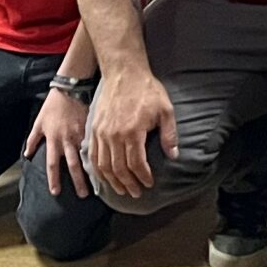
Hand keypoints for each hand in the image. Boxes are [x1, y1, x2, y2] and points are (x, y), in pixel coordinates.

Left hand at [25, 88, 93, 196]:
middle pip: (72, 165)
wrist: (70, 89)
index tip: (55, 192)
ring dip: (91, 171)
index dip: (54, 179)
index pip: (52, 164)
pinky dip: (99, 156)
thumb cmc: (53, 106)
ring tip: (97, 184)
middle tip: (82, 195)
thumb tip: (27, 155)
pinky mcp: (91, 129)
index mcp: (53, 140)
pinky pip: (94, 146)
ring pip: (86, 157)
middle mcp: (67, 141)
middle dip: (78, 181)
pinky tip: (105, 165)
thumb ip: (33, 140)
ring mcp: (81, 136)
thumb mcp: (39, 122)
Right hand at [84, 69, 175, 195]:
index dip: (143, 177)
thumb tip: (173, 155)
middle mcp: (114, 135)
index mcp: (132, 131)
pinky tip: (105, 176)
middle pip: (119, 169)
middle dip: (128, 184)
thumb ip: (169, 134)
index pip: (136, 164)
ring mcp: (101, 133)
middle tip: (136, 193)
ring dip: (112, 181)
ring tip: (121, 190)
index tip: (149, 184)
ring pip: (103, 165)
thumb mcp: (165, 110)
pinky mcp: (94, 129)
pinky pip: (93, 155)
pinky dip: (98, 169)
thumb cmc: (147, 90)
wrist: (124, 72)